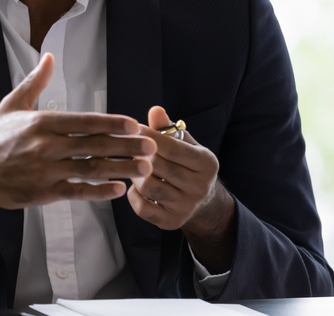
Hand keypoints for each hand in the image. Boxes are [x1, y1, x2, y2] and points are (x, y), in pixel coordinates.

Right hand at [0, 53, 156, 230]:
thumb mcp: (11, 105)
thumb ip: (35, 82)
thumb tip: (49, 57)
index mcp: (40, 122)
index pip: (83, 122)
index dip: (110, 123)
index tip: (133, 124)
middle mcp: (45, 146)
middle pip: (93, 145)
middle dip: (125, 146)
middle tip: (151, 147)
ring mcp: (45, 171)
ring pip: (90, 169)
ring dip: (120, 169)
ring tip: (144, 169)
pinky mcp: (43, 193)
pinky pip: (77, 192)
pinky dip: (99, 191)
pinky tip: (118, 189)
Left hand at [127, 106, 236, 272]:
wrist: (204, 202)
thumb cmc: (188, 165)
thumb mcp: (186, 145)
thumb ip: (169, 128)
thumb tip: (155, 110)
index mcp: (207, 163)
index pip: (172, 147)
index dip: (148, 136)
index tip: (132, 128)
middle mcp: (200, 187)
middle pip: (159, 166)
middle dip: (139, 154)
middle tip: (127, 147)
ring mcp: (186, 207)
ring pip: (148, 187)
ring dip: (135, 175)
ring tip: (134, 167)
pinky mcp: (172, 222)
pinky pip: (143, 208)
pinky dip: (134, 195)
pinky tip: (136, 187)